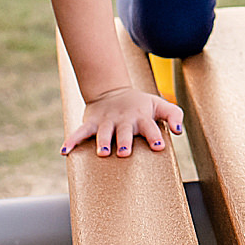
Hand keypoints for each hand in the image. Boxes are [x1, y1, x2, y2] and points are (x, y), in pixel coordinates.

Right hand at [61, 87, 182, 157]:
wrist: (112, 92)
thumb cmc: (140, 105)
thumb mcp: (159, 105)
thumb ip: (173, 115)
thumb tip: (179, 131)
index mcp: (142, 117)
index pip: (150, 127)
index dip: (154, 136)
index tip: (158, 145)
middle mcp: (124, 120)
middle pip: (125, 131)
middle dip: (124, 141)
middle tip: (124, 152)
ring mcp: (106, 121)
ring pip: (103, 132)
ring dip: (102, 142)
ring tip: (102, 153)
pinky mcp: (91, 122)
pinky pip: (80, 132)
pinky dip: (72, 140)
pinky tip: (65, 151)